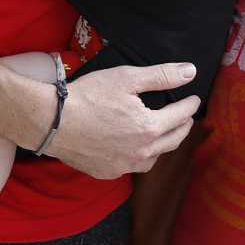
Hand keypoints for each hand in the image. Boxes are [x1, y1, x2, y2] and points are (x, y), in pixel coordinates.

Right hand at [47, 63, 200, 177]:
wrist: (51, 122)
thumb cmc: (88, 96)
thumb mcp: (127, 78)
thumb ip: (162, 76)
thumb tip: (190, 72)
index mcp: (150, 128)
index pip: (180, 116)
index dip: (189, 106)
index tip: (193, 100)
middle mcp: (141, 152)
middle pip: (173, 141)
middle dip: (183, 127)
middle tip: (185, 118)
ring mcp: (124, 165)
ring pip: (154, 158)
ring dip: (163, 146)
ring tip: (163, 135)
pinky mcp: (107, 172)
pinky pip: (131, 167)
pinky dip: (138, 157)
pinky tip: (134, 149)